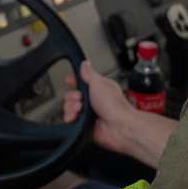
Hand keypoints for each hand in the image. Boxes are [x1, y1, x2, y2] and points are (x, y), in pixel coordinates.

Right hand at [63, 60, 177, 168]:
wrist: (119, 125)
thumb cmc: (114, 105)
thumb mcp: (98, 82)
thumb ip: (89, 73)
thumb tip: (85, 63)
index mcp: (98, 89)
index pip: (81, 83)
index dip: (73, 81)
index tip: (68, 80)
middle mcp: (93, 101)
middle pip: (72, 96)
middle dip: (72, 96)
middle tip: (80, 98)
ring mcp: (89, 114)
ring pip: (69, 108)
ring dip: (71, 107)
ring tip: (79, 108)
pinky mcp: (84, 126)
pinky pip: (70, 120)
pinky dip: (70, 118)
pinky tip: (75, 117)